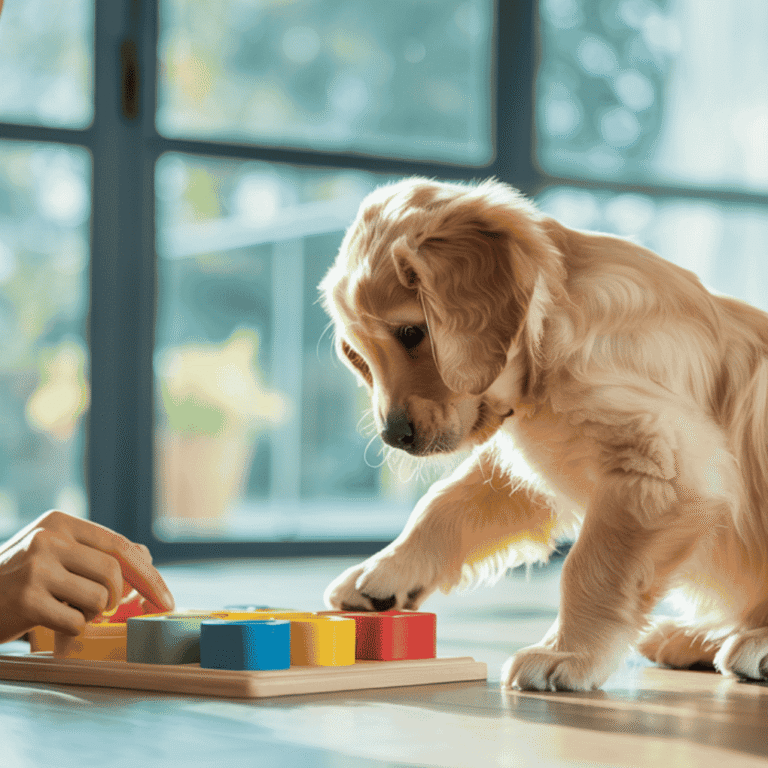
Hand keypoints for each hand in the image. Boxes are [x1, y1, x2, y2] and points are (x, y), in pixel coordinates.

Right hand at [0, 510, 174, 642]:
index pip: (120, 545)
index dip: (148, 574)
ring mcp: (36, 568)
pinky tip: (51, 622)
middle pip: (114, 571)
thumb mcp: (53, 554)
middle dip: (118, 597)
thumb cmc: (16, 580)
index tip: (165, 598)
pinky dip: (73, 629)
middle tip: (107, 609)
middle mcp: (48, 539)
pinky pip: (76, 621)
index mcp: (60, 523)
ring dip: (91, 613)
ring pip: (98, 598)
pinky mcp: (26, 600)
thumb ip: (95, 553)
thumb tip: (146, 557)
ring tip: (67, 609)